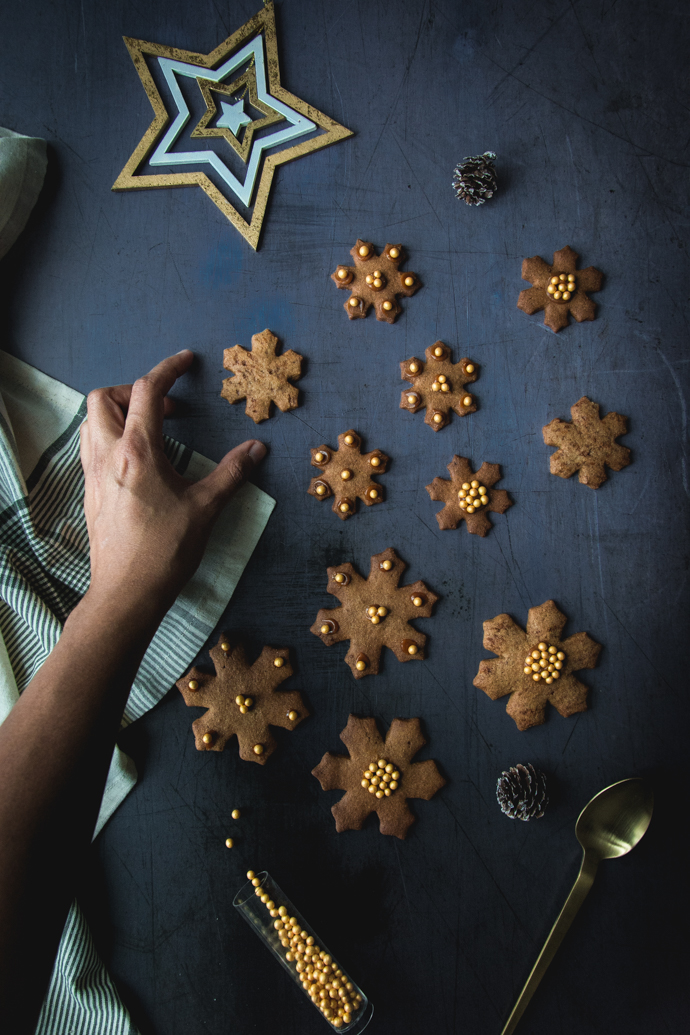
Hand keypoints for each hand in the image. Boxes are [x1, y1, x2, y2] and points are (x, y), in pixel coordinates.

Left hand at [79, 350, 265, 625]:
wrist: (126, 593)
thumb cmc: (165, 552)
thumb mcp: (206, 508)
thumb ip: (232, 472)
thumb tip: (257, 448)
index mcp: (137, 452)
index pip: (145, 390)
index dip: (168, 369)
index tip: (187, 361)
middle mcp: (107, 455)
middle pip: (104, 398)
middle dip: (132, 391)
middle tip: (166, 408)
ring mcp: (93, 474)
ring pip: (91, 422)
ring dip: (117, 413)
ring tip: (152, 430)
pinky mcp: (89, 493)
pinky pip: (91, 448)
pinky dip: (110, 438)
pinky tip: (138, 461)